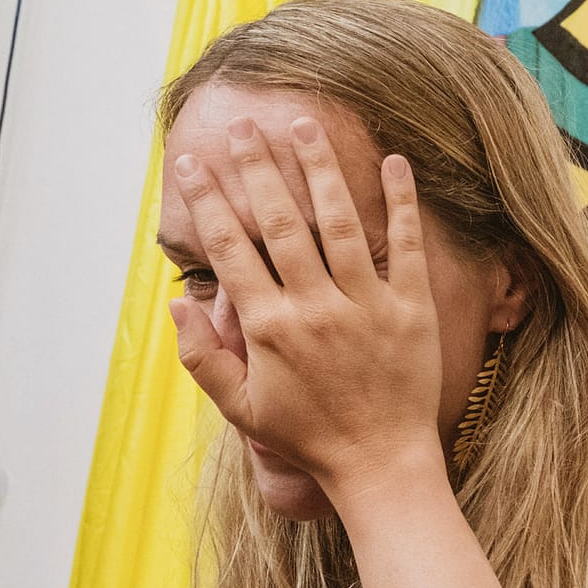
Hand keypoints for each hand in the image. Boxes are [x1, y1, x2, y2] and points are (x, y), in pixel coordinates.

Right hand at [170, 117, 442, 497]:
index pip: (231, 249)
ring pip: (339, 222)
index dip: (208, 202)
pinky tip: (395, 162)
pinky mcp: (412, 308)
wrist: (381, 463)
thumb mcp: (242, 408)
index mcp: (269, 328)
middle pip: (280, 223)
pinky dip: (401, 202)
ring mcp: (366, 305)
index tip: (192, 163)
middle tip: (244, 126)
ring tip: (304, 124)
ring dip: (319, 169)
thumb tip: (174, 302)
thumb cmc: (309, 437)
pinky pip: (406, 245)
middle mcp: (315, 308)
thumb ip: (202, 356)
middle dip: (258, 168)